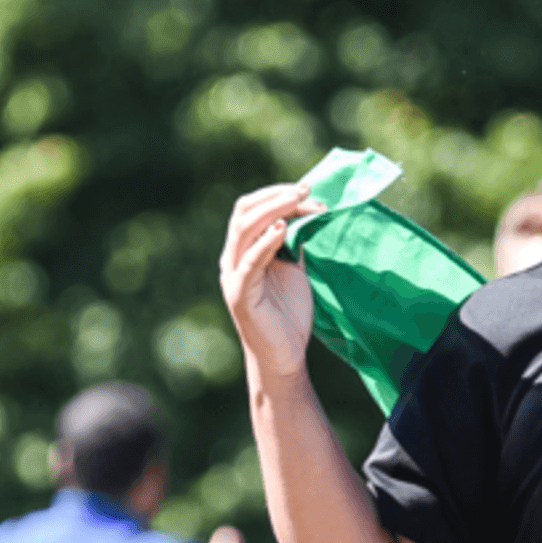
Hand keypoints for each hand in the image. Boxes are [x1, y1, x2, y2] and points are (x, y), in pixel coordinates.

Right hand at [219, 184, 327, 377]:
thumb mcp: (294, 268)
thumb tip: (309, 212)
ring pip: (244, 230)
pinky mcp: (240, 293)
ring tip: (299, 201)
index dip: (277, 194)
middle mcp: (233, 258)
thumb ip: (294, 242)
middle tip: (306, 190)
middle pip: (245, 212)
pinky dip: (266, 242)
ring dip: (274, 210)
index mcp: (243, 250)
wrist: (285, 353)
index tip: (308, 189)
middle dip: (276, 197)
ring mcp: (233, 274)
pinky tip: (284, 229)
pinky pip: (251, 261)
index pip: (252, 208)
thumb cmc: (289, 313)